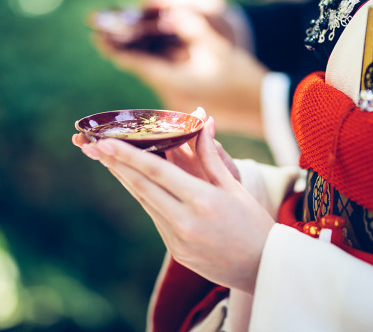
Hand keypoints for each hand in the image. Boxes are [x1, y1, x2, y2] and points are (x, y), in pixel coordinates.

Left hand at [73, 117, 274, 293]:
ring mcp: (177, 239)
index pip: (158, 172)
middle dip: (116, 164)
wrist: (261, 266)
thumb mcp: (234, 186)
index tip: (106, 142)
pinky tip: (135, 183)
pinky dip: (143, 197)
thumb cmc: (253, 222)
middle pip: (142, 187)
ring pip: (144, 202)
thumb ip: (210, 155)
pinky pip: (155, 217)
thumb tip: (202, 122)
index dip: (129, 155)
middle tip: (94, 146)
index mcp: (203, 201)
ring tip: (108, 161)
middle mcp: (186, 221)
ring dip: (126, 180)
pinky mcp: (175, 250)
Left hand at [92, 0, 267, 136]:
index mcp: (176, 83)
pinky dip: (156, 73)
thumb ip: (192, 28)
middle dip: (126, 53)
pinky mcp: (185, 112)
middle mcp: (170, 99)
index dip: (117, 48)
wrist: (264, 109)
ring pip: (152, 80)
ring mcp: (177, 109)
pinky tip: (154, 62)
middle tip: (107, 36)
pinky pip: (163, 89)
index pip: (138, 63)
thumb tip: (169, 15)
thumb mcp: (219, 49)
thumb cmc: (243, 79)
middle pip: (141, 73)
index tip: (97, 35)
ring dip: (141, 64)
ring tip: (125, 45)